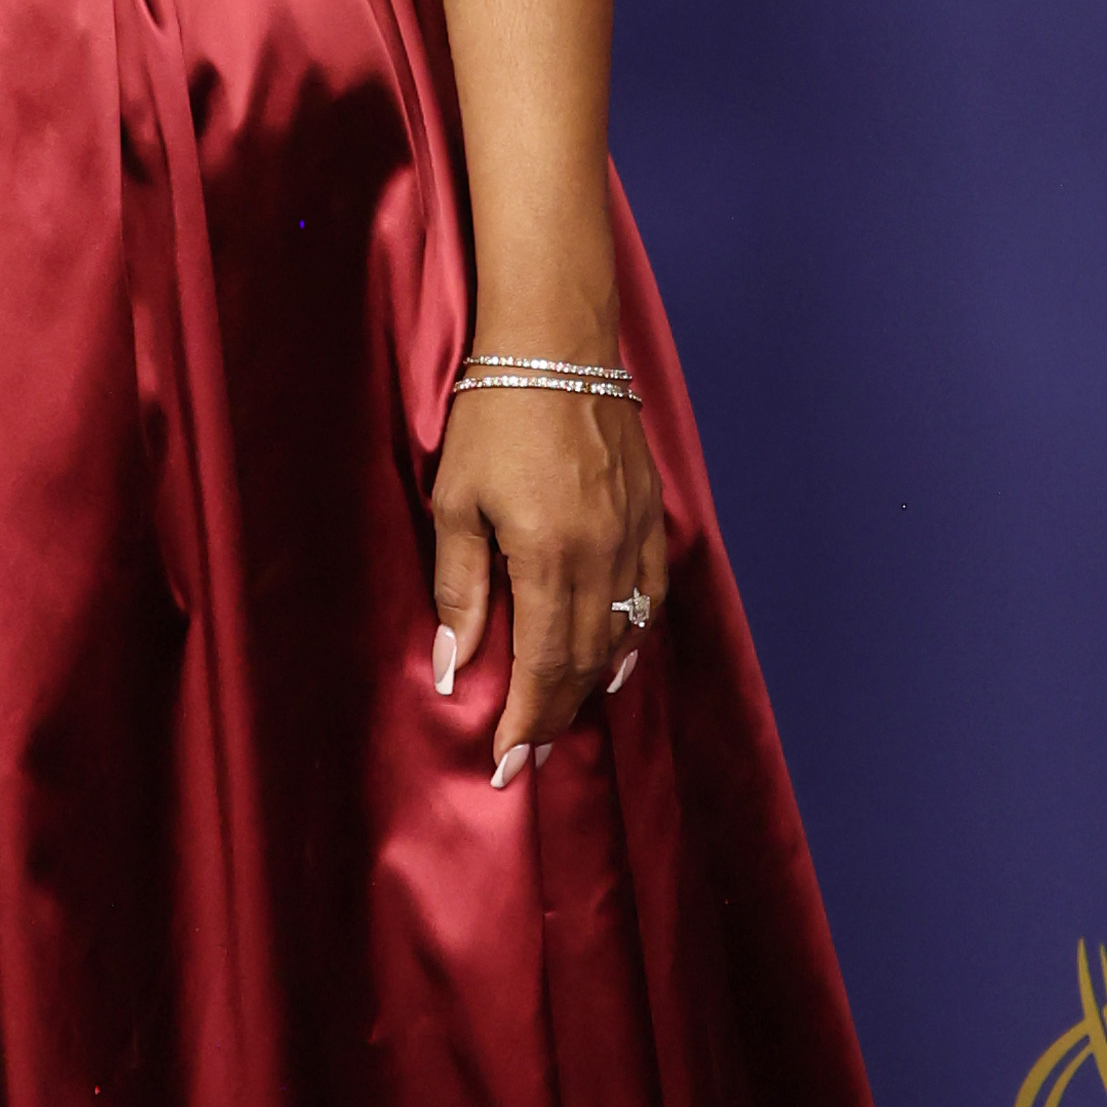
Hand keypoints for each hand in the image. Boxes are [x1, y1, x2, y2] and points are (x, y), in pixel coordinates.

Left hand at [427, 372, 667, 783]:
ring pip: (622, 635)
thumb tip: (453, 668)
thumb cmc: (492, 415)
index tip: (508, 764)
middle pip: (585, 662)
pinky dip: (634, 636)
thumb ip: (459, 591)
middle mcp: (604, 557)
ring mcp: (636, 536)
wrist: (557, 342)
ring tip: (561, 718)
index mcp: (551, 558)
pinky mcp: (653, 514)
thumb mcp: (456, 504)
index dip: (527, 721)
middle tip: (529, 753)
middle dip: (555, 715)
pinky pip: (651, 594)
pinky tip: (615, 660)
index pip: (543, 666)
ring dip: (591, 684)